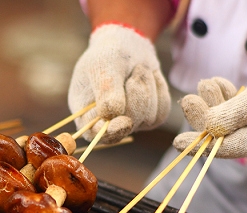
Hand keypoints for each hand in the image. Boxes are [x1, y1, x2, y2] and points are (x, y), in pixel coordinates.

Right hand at [68, 23, 170, 143]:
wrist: (128, 44)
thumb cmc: (108, 53)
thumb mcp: (103, 64)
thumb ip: (106, 90)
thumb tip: (112, 115)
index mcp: (85, 114)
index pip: (95, 134)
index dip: (110, 132)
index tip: (124, 122)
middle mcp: (106, 124)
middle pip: (128, 125)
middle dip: (137, 95)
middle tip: (135, 69)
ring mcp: (129, 123)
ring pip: (148, 117)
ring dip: (147, 87)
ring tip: (138, 69)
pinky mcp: (149, 118)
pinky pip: (161, 111)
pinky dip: (159, 90)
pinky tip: (149, 77)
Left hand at [174, 55, 246, 157]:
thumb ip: (232, 114)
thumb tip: (206, 128)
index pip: (223, 149)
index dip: (198, 144)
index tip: (177, 141)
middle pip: (223, 135)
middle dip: (204, 116)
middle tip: (188, 98)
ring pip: (228, 122)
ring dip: (214, 102)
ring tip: (205, 83)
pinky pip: (238, 114)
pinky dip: (226, 100)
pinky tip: (219, 84)